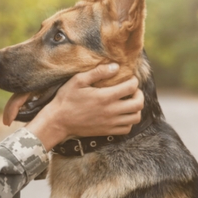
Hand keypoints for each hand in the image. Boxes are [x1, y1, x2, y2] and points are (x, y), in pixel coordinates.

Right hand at [25, 63, 143, 150]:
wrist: (58, 121)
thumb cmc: (66, 99)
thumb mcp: (78, 80)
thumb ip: (98, 72)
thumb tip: (115, 66)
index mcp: (105, 97)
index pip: (131, 87)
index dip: (134, 80)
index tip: (129, 78)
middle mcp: (111, 111)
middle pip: (138, 104)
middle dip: (139, 94)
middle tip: (132, 90)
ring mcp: (110, 123)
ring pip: (136, 117)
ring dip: (136, 108)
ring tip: (128, 102)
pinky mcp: (107, 131)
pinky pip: (127, 129)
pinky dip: (129, 121)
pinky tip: (122, 114)